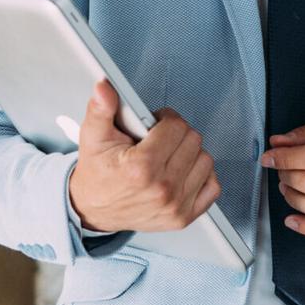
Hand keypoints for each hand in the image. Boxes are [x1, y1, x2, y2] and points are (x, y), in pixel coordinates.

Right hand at [67, 81, 219, 232]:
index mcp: (141, 167)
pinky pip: (212, 188)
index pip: (176, 127)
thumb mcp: (92, 137)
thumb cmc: (97, 174)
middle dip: (178, 134)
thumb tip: (104, 87)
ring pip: (206, 161)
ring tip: (169, 155)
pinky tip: (183, 171)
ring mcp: (175, 206)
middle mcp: (162, 189)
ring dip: (190, 154)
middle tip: (160, 139)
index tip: (157, 123)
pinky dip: (202, 177)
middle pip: (193, 141)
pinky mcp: (183, 217)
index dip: (166, 119)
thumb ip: (100, 109)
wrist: (92, 210)